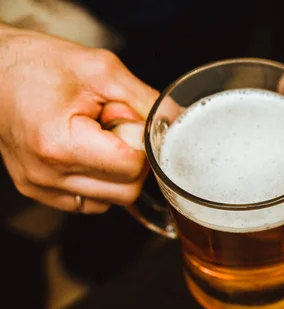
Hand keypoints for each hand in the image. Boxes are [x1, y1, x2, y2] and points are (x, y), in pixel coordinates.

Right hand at [0, 24, 157, 212]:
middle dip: (133, 158)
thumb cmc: (37, 64)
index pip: (133, 167)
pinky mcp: (39, 193)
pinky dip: (101, 181)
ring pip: (113, 201)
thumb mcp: (100, 69)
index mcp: (61, 145)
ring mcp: (40, 189)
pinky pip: (91, 201)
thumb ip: (145, 99)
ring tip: (95, 137)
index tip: (123, 118)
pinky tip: (86, 152)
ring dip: (117, 172)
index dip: (139, 142)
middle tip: (111, 126)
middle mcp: (48, 176)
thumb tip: (177, 120)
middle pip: (127, 191)